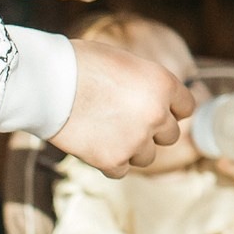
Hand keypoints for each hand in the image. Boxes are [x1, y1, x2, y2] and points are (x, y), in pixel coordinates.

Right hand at [48, 39, 192, 176]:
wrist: (46, 81)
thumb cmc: (80, 63)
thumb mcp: (124, 62)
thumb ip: (146, 84)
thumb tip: (154, 99)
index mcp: (164, 84)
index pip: (187, 107)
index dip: (171, 109)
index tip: (155, 110)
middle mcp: (157, 113)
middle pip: (170, 136)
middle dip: (151, 131)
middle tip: (125, 121)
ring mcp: (136, 140)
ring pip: (147, 157)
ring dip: (131, 148)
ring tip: (104, 131)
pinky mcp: (113, 160)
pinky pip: (121, 170)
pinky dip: (108, 161)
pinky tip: (92, 144)